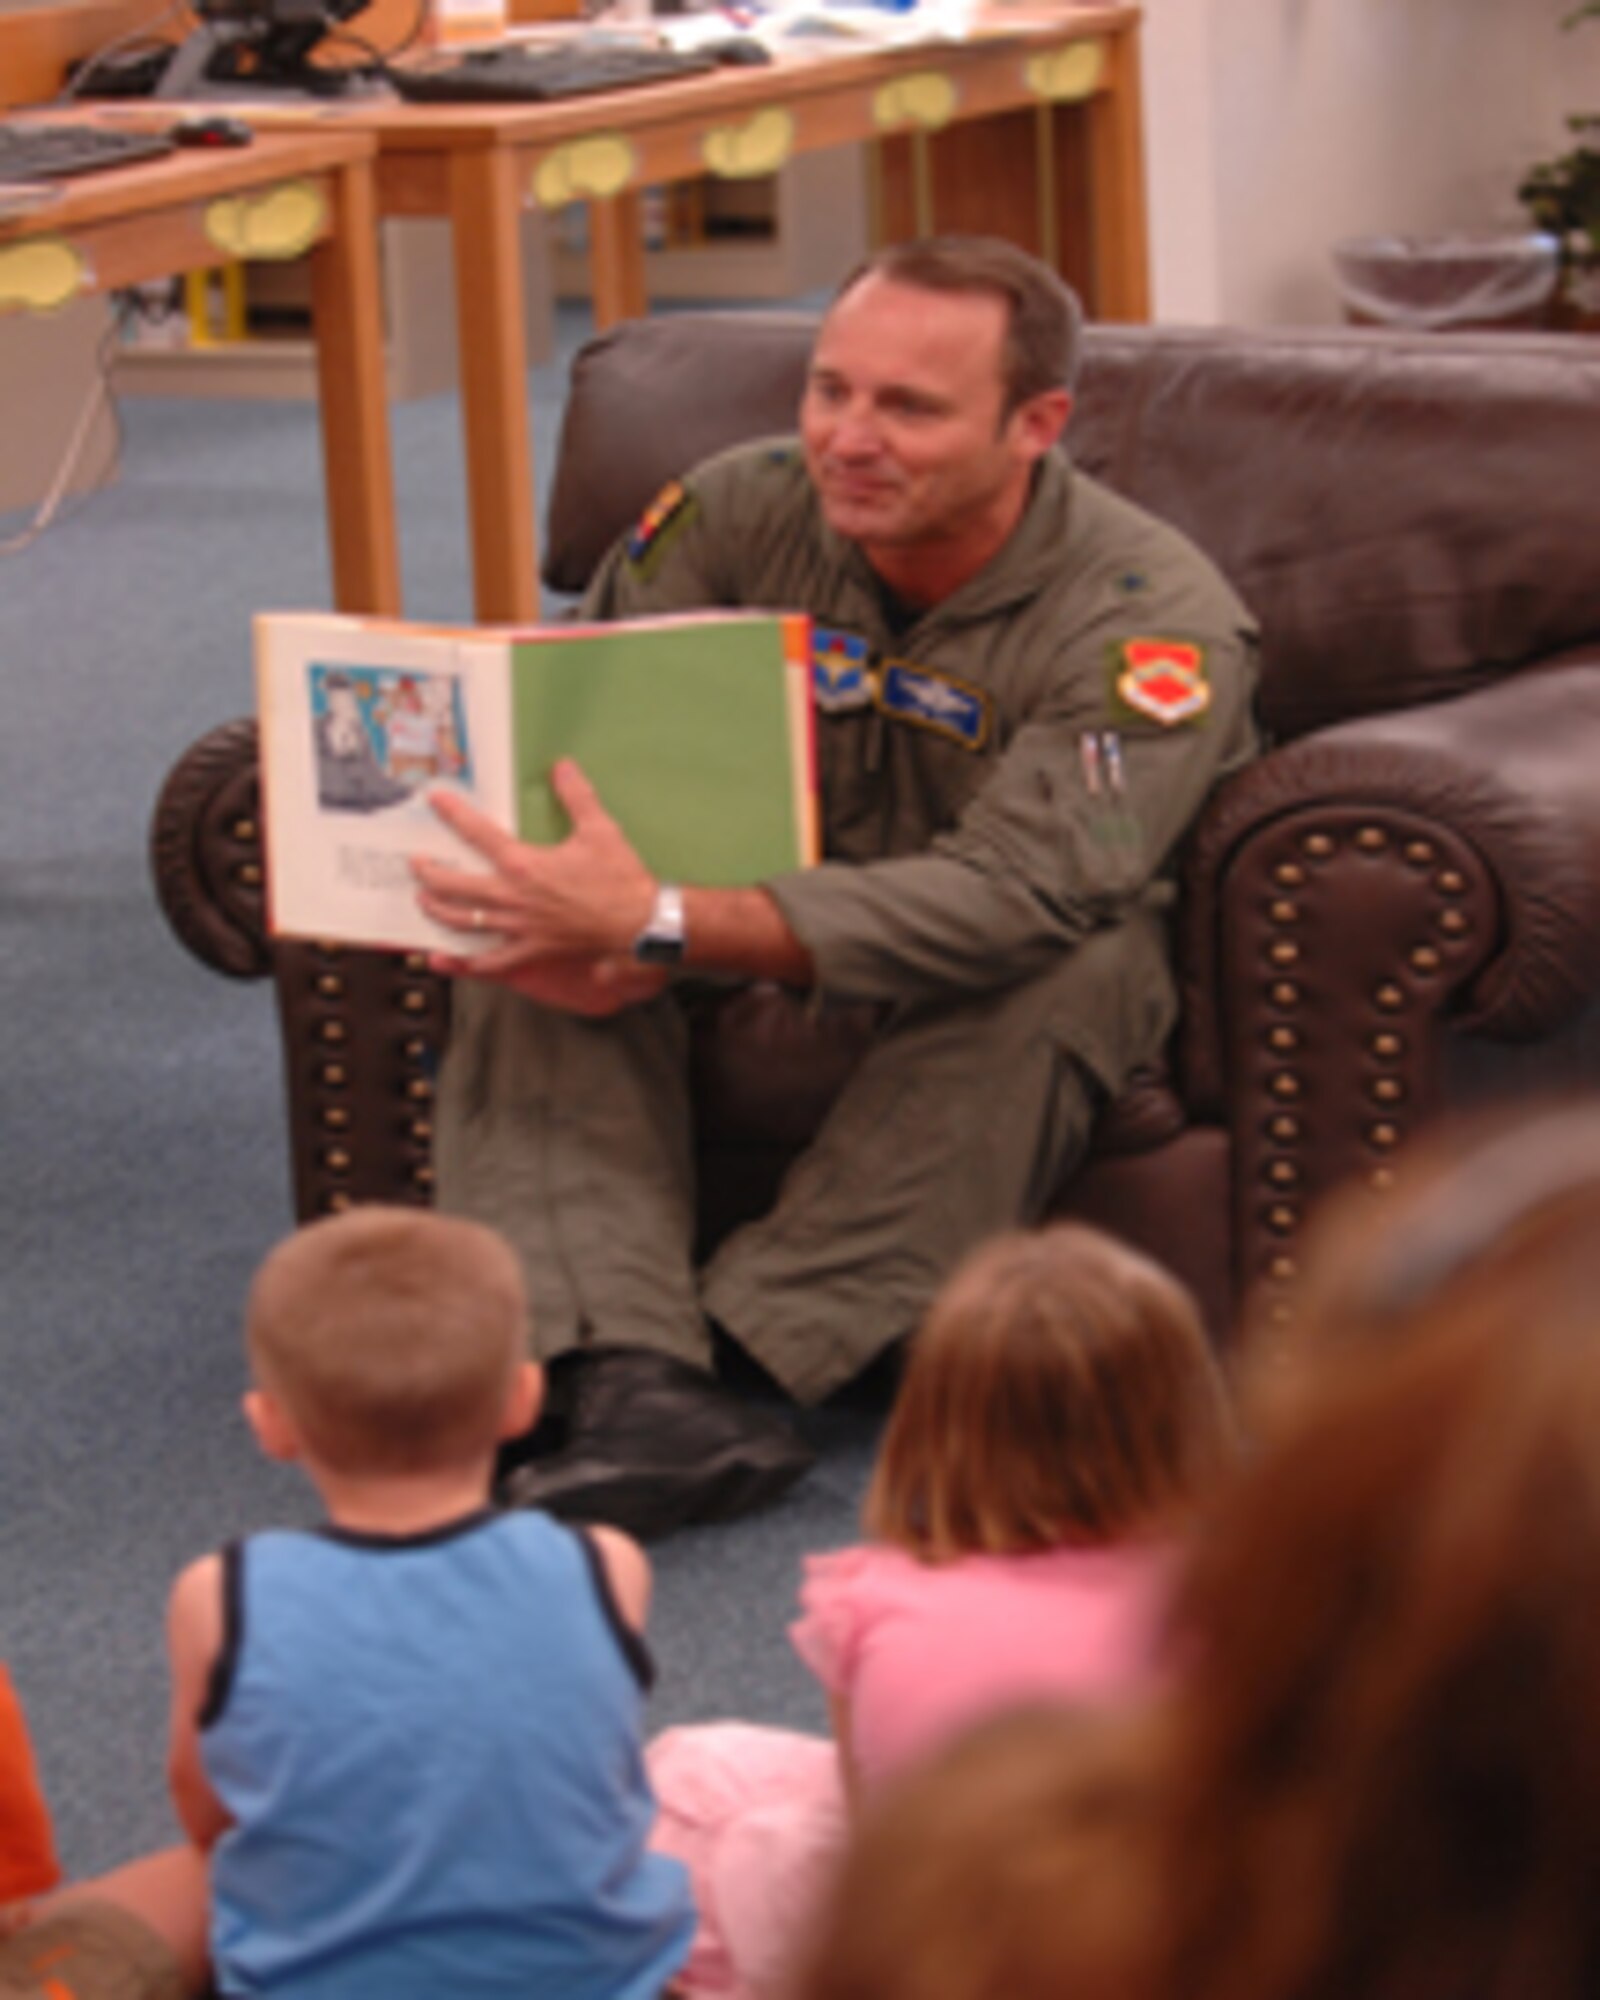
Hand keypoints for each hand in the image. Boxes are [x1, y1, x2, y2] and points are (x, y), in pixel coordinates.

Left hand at [412, 762, 663, 1013]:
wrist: (638, 922)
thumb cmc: (620, 878)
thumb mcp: (599, 829)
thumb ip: (576, 796)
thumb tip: (563, 767)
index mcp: (525, 864)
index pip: (478, 834)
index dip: (453, 814)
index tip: (435, 801)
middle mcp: (513, 897)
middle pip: (456, 885)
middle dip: (430, 872)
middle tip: (416, 863)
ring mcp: (518, 927)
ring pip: (465, 920)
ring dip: (438, 909)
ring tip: (423, 900)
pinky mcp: (530, 950)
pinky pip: (490, 962)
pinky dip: (465, 963)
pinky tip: (446, 961)